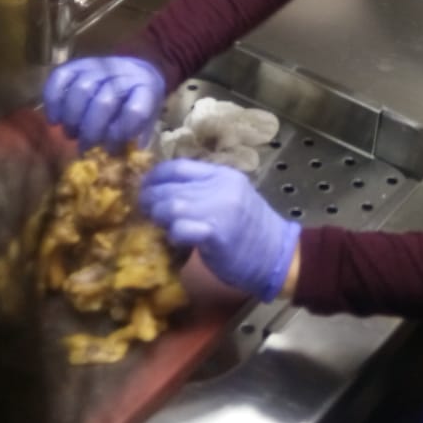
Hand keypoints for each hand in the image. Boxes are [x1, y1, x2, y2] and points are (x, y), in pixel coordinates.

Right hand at [42, 56, 165, 152]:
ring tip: (71, 134)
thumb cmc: (138, 102)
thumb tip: (126, 159)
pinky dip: (53, 100)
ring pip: (81, 89)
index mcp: (146, 89)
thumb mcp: (148, 118)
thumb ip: (137, 136)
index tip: (111, 150)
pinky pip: (60, 77)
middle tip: (85, 147)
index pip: (135, 112)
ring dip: (72, 118)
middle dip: (91, 131)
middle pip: (104, 102)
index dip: (120, 135)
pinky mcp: (78, 64)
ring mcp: (100, 66)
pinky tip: (54, 119)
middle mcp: (123, 74)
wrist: (136, 71)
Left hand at [139, 159, 300, 299]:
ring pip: (171, 205)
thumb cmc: (252, 232)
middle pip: (171, 185)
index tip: (144, 187)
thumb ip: (203, 192)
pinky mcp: (216, 232)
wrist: (278, 256)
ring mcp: (219, 208)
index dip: (155, 176)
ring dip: (158, 216)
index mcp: (223, 175)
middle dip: (150, 198)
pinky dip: (173, 234)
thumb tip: (166, 194)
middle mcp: (220, 186)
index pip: (178, 166)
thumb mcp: (231, 199)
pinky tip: (176, 241)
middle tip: (143, 210)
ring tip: (158, 225)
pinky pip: (181, 228)